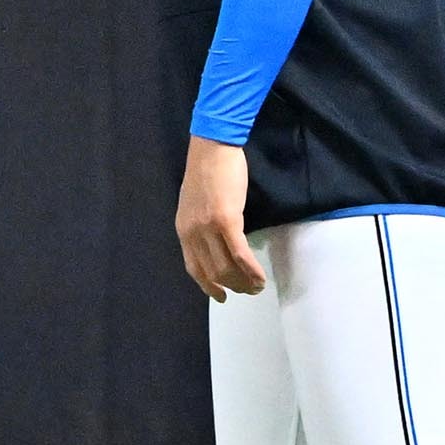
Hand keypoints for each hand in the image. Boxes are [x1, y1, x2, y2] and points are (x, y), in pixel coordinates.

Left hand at [175, 135, 266, 302]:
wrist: (211, 147)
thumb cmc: (207, 171)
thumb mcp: (195, 204)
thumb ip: (200, 225)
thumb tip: (215, 245)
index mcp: (183, 229)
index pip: (193, 268)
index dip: (208, 286)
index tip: (221, 297)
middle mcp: (192, 232)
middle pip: (213, 272)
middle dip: (233, 286)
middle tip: (250, 290)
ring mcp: (208, 226)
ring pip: (227, 268)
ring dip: (245, 282)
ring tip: (258, 285)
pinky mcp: (226, 219)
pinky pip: (240, 254)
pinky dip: (252, 270)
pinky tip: (261, 277)